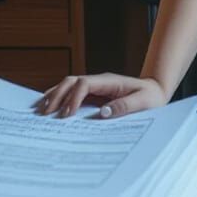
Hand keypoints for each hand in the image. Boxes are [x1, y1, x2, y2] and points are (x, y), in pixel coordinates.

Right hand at [35, 74, 166, 119]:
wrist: (155, 91)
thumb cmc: (151, 97)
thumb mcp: (144, 102)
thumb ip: (125, 106)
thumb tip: (103, 113)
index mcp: (110, 81)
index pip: (85, 84)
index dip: (73, 97)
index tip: (67, 115)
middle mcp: (99, 82)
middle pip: (71, 81)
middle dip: (57, 95)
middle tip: (45, 114)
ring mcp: (95, 87)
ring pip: (68, 85)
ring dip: (54, 96)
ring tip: (41, 111)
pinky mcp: (93, 95)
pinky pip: (72, 94)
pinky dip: (59, 99)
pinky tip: (50, 108)